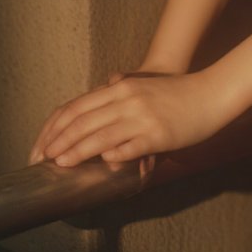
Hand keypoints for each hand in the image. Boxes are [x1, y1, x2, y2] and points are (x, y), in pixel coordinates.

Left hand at [26, 69, 228, 170]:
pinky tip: (102, 165)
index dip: (57, 127)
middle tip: (43, 158)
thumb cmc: (174, 92)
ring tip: (61, 164)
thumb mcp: (141, 86)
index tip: (43, 144)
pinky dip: (113, 155)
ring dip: (78, 151)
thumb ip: (119, 91)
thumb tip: (103, 91)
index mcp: (119, 88)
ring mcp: (141, 116)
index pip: (77, 107)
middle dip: (60, 141)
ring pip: (100, 135)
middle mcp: (126, 99)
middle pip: (84, 121)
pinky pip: (130, 147)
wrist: (208, 93)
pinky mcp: (157, 134)